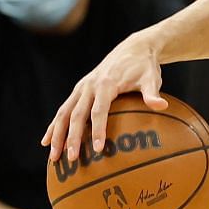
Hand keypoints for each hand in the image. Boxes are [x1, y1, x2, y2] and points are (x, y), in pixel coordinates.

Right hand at [43, 32, 166, 162]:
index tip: (98, 149)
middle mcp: (89, 86)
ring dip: (57, 135)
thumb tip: (161, 106)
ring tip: (54, 157)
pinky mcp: (79, 91)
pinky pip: (64, 110)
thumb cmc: (144, 67)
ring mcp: (81, 88)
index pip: (99, 111)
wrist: (133, 49)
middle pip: (77, 115)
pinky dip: (54, 126)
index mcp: (106, 84)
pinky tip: (47, 141)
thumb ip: (152, 93)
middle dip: (72, 138)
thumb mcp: (151, 78)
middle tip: (71, 159)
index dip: (97, 130)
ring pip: (64, 114)